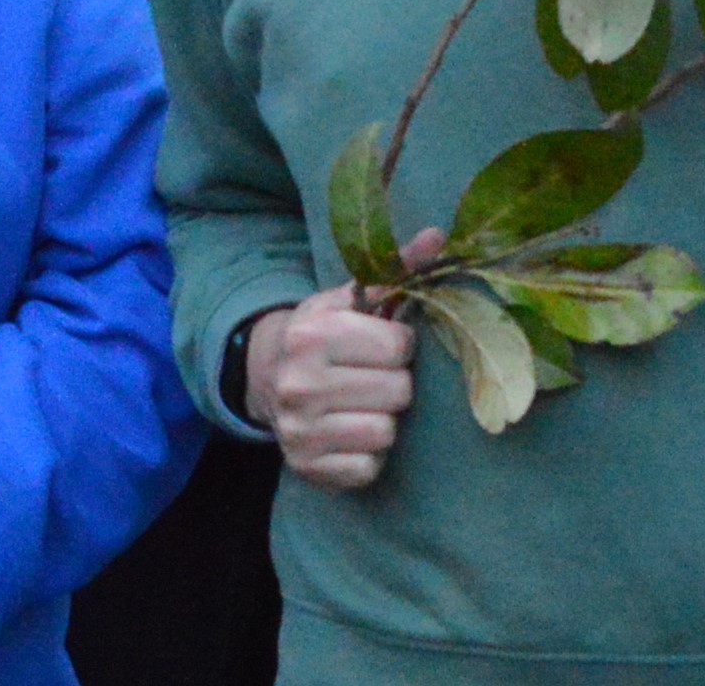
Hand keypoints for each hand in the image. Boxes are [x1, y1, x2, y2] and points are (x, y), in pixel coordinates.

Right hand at [245, 287, 420, 490]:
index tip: (381, 346)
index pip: (399, 347)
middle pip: (398, 391)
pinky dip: (368, 455)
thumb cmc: (323, 335)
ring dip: (383, 420)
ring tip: (362, 405)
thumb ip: (396, 270)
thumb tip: (438, 237)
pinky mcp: (306, 466)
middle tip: (373, 378)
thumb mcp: (349, 299)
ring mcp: (299, 430)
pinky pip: (368, 468)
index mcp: (311, 335)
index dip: (399, 346)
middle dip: (394, 383)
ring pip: (385, 432)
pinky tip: (351, 434)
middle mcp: (299, 383)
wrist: (266, 377)